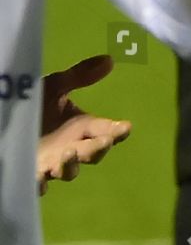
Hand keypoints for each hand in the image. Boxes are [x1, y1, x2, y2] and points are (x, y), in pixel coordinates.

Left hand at [37, 54, 130, 195]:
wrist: (8, 121)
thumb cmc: (35, 106)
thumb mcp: (54, 87)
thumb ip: (79, 76)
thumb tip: (109, 59)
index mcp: (82, 128)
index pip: (106, 131)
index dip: (118, 131)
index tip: (126, 127)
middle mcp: (72, 148)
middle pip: (92, 153)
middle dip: (99, 148)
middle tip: (105, 141)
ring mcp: (52, 163)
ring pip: (68, 171)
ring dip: (71, 164)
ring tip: (68, 151)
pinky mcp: (32, 173)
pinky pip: (37, 184)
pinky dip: (39, 184)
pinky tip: (39, 179)